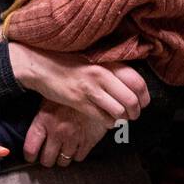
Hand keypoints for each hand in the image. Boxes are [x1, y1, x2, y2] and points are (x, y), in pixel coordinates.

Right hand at [8, 44, 149, 120]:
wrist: (39, 65)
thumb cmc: (65, 62)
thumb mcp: (92, 60)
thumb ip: (110, 69)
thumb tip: (128, 83)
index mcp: (107, 63)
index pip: (137, 82)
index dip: (144, 96)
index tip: (143, 102)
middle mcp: (101, 75)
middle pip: (131, 100)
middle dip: (135, 112)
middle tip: (133, 115)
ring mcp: (90, 89)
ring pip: (118, 111)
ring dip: (122, 119)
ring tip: (119, 119)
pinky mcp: (78, 101)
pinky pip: (101, 117)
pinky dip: (108, 122)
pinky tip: (106, 121)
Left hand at [22, 99, 113, 167]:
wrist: (96, 90)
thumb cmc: (70, 93)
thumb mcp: (50, 100)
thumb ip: (42, 118)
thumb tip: (34, 134)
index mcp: (44, 120)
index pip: (30, 148)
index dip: (29, 156)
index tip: (31, 157)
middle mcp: (57, 132)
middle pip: (47, 159)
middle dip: (47, 160)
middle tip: (48, 157)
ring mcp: (74, 137)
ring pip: (63, 161)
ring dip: (62, 158)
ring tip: (62, 152)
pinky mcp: (89, 140)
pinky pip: (79, 157)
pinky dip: (76, 155)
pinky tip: (75, 148)